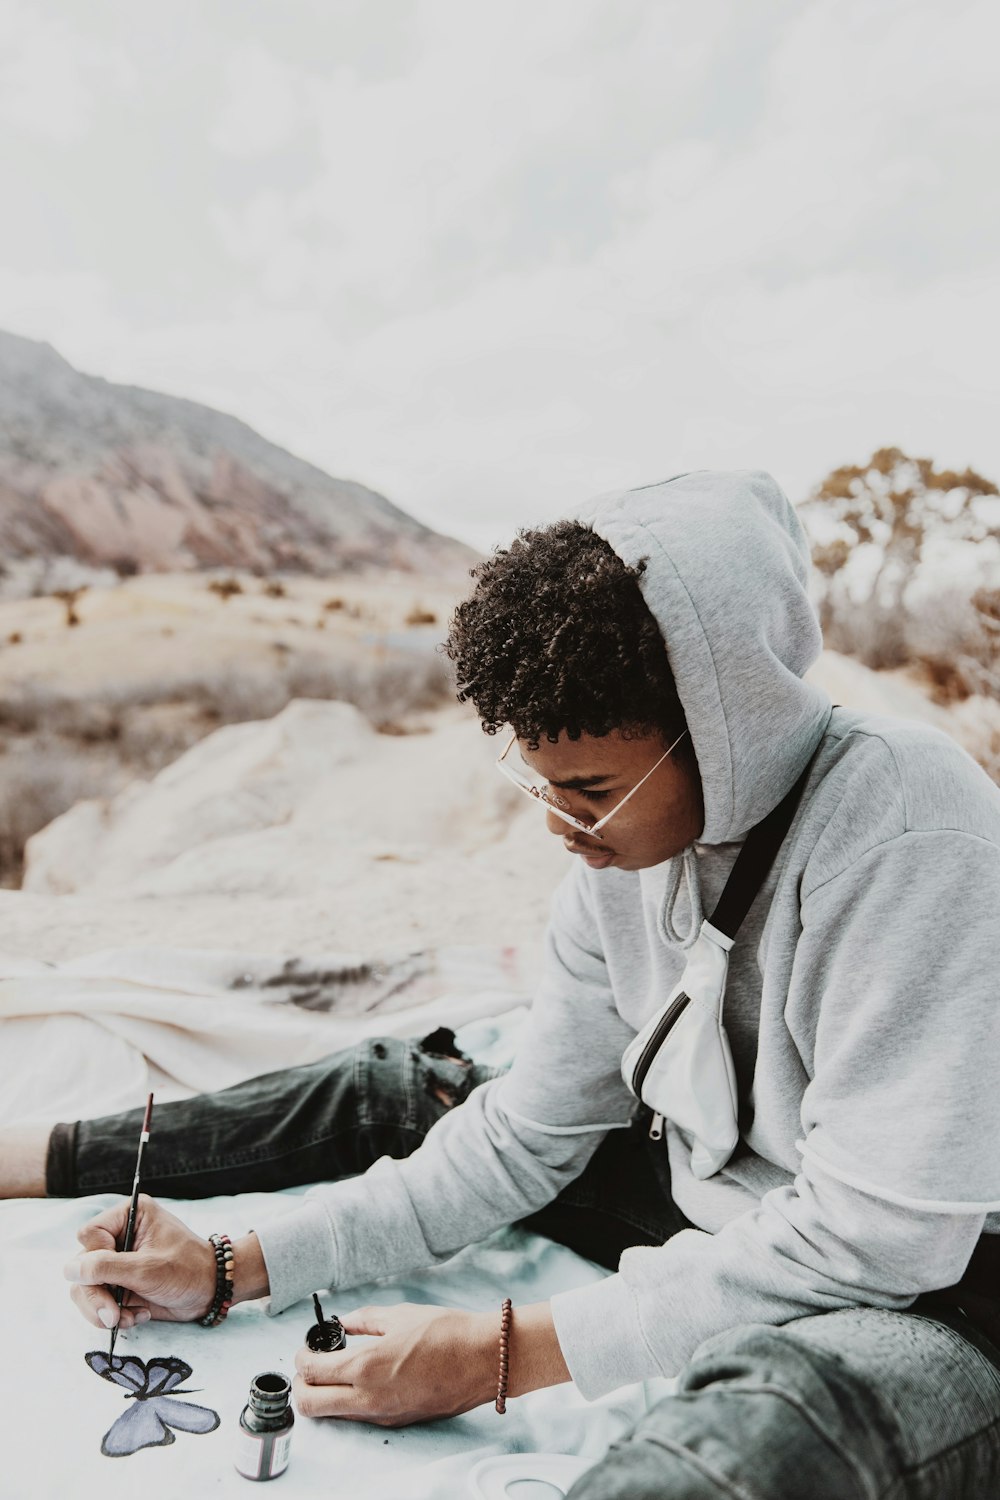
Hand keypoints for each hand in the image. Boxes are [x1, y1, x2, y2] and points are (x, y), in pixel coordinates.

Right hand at [63, 1194, 216, 1330]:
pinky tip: (138, 1316)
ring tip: (128, 1318)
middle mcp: (118, 1236)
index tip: (120, 1273)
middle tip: (113, 1316)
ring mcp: (117, 1262)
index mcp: (128, 1216)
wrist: (211, 1292)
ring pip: (84, 1289)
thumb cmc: (188, 1270)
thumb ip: (106, 1268)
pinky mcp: (118, 1285)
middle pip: (81, 1266)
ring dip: (103, 1311)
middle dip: (96, 1297)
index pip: (88, 1236)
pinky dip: (113, 1316)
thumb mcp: (148, 1269)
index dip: (96, 1259)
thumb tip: (70, 1270)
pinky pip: (97, 1304)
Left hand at [293, 1302, 496, 1426]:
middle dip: (302, 1385)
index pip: (312, 1372)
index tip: (308, 1347)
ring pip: (333, 1415)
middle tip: (311, 1365)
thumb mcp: (399, 1315)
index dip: (302, 1358)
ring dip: (324, 1395)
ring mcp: (382, 1415)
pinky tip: (363, 1379)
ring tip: (336, 1370)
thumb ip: (363, 1319)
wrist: (483, 1360)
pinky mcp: (396, 1422)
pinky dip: (348, 1401)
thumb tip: (342, 1322)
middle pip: (311, 1405)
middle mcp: (369, 1397)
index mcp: (366, 1366)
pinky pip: (358, 1417)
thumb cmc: (446, 1333)